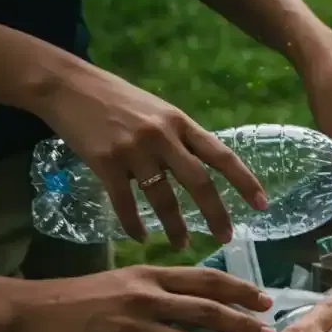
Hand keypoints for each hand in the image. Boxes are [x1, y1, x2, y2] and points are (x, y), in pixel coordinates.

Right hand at [8, 266, 274, 331]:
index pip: (206, 280)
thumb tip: (201, 299)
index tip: (266, 302)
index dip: (240, 290)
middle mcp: (146, 300)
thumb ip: (160, 288)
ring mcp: (131, 330)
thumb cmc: (78, 298)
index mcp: (150, 277)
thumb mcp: (124, 280)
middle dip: (243, 325)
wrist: (29, 315)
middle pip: (207, 311)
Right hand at [37, 62, 266, 246]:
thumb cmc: (118, 100)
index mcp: (181, 123)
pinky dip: (134, 224)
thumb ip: (182, 138)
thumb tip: (206, 168)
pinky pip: (125, 202)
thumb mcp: (160, 111)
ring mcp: (134, 149)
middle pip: (199, 182)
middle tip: (226, 238)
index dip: (245, 182)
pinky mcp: (105, 162)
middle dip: (216, 214)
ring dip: (175, 227)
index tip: (263, 205)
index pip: (222, 156)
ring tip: (182, 245)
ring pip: (163, 198)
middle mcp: (163, 136)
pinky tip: (141, 237)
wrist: (68, 86)